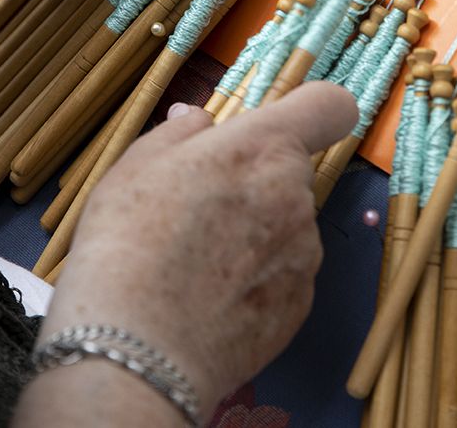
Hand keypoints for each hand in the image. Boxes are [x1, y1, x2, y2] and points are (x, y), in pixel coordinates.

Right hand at [34, 83, 357, 420]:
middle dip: (254, 180)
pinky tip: (208, 298)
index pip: (328, 105)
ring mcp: (303, 256)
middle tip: (197, 206)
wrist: (136, 351)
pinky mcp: (299, 308)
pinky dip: (255, 281)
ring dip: (254, 233)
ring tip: (193, 262)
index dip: (312, 109)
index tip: (284, 123)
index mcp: (262, 148)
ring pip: (285, 227)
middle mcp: (296, 197)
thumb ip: (179, 134)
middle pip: (290, 172)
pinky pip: (283, 277)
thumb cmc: (127, 246)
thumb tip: (197, 120)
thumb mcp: (136, 167)